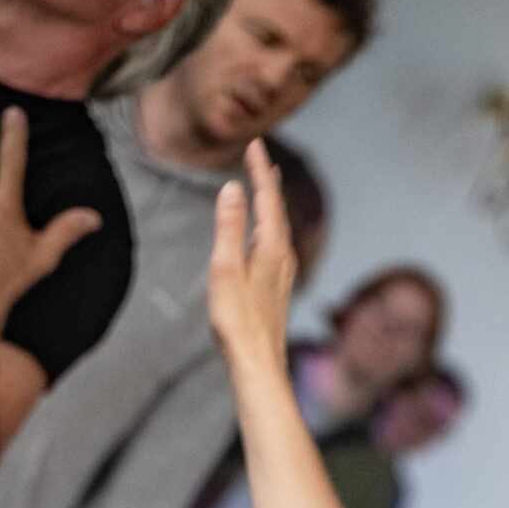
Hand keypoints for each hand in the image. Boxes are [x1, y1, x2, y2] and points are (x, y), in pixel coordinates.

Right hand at [208, 137, 296, 379]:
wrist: (258, 363)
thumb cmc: (238, 322)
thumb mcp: (225, 269)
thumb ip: (228, 227)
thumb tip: (231, 188)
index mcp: (271, 247)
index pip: (267, 197)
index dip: (259, 169)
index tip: (255, 143)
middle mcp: (283, 256)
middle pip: (277, 208)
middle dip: (267, 179)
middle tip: (259, 154)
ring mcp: (282, 272)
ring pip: (279, 225)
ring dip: (271, 200)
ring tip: (266, 182)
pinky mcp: (276, 286)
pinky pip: (276, 242)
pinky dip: (271, 223)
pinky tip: (267, 230)